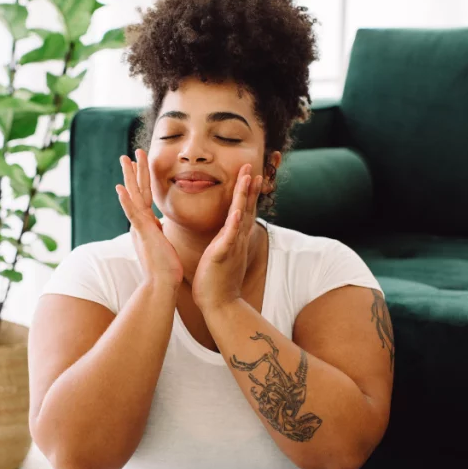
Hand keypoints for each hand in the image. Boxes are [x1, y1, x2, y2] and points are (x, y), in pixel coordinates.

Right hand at [116, 150, 182, 289]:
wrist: (162, 284)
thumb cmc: (166, 268)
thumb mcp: (162, 242)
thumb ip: (157, 230)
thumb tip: (158, 223)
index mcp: (147, 224)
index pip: (144, 196)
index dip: (141, 180)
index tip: (138, 164)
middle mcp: (140, 223)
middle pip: (137, 191)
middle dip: (134, 171)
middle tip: (130, 153)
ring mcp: (140, 227)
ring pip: (134, 197)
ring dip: (129, 177)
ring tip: (125, 159)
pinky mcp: (142, 234)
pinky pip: (133, 215)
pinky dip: (126, 201)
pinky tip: (120, 188)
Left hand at [193, 164, 261, 313]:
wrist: (219, 304)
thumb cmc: (215, 280)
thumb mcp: (220, 254)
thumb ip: (222, 241)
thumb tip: (221, 233)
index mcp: (233, 237)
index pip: (242, 209)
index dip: (245, 191)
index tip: (248, 172)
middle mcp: (237, 239)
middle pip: (247, 207)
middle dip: (249, 186)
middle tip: (252, 165)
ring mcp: (232, 246)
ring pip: (241, 217)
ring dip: (245, 196)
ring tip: (249, 177)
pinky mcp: (223, 256)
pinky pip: (231, 238)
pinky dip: (235, 224)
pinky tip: (238, 211)